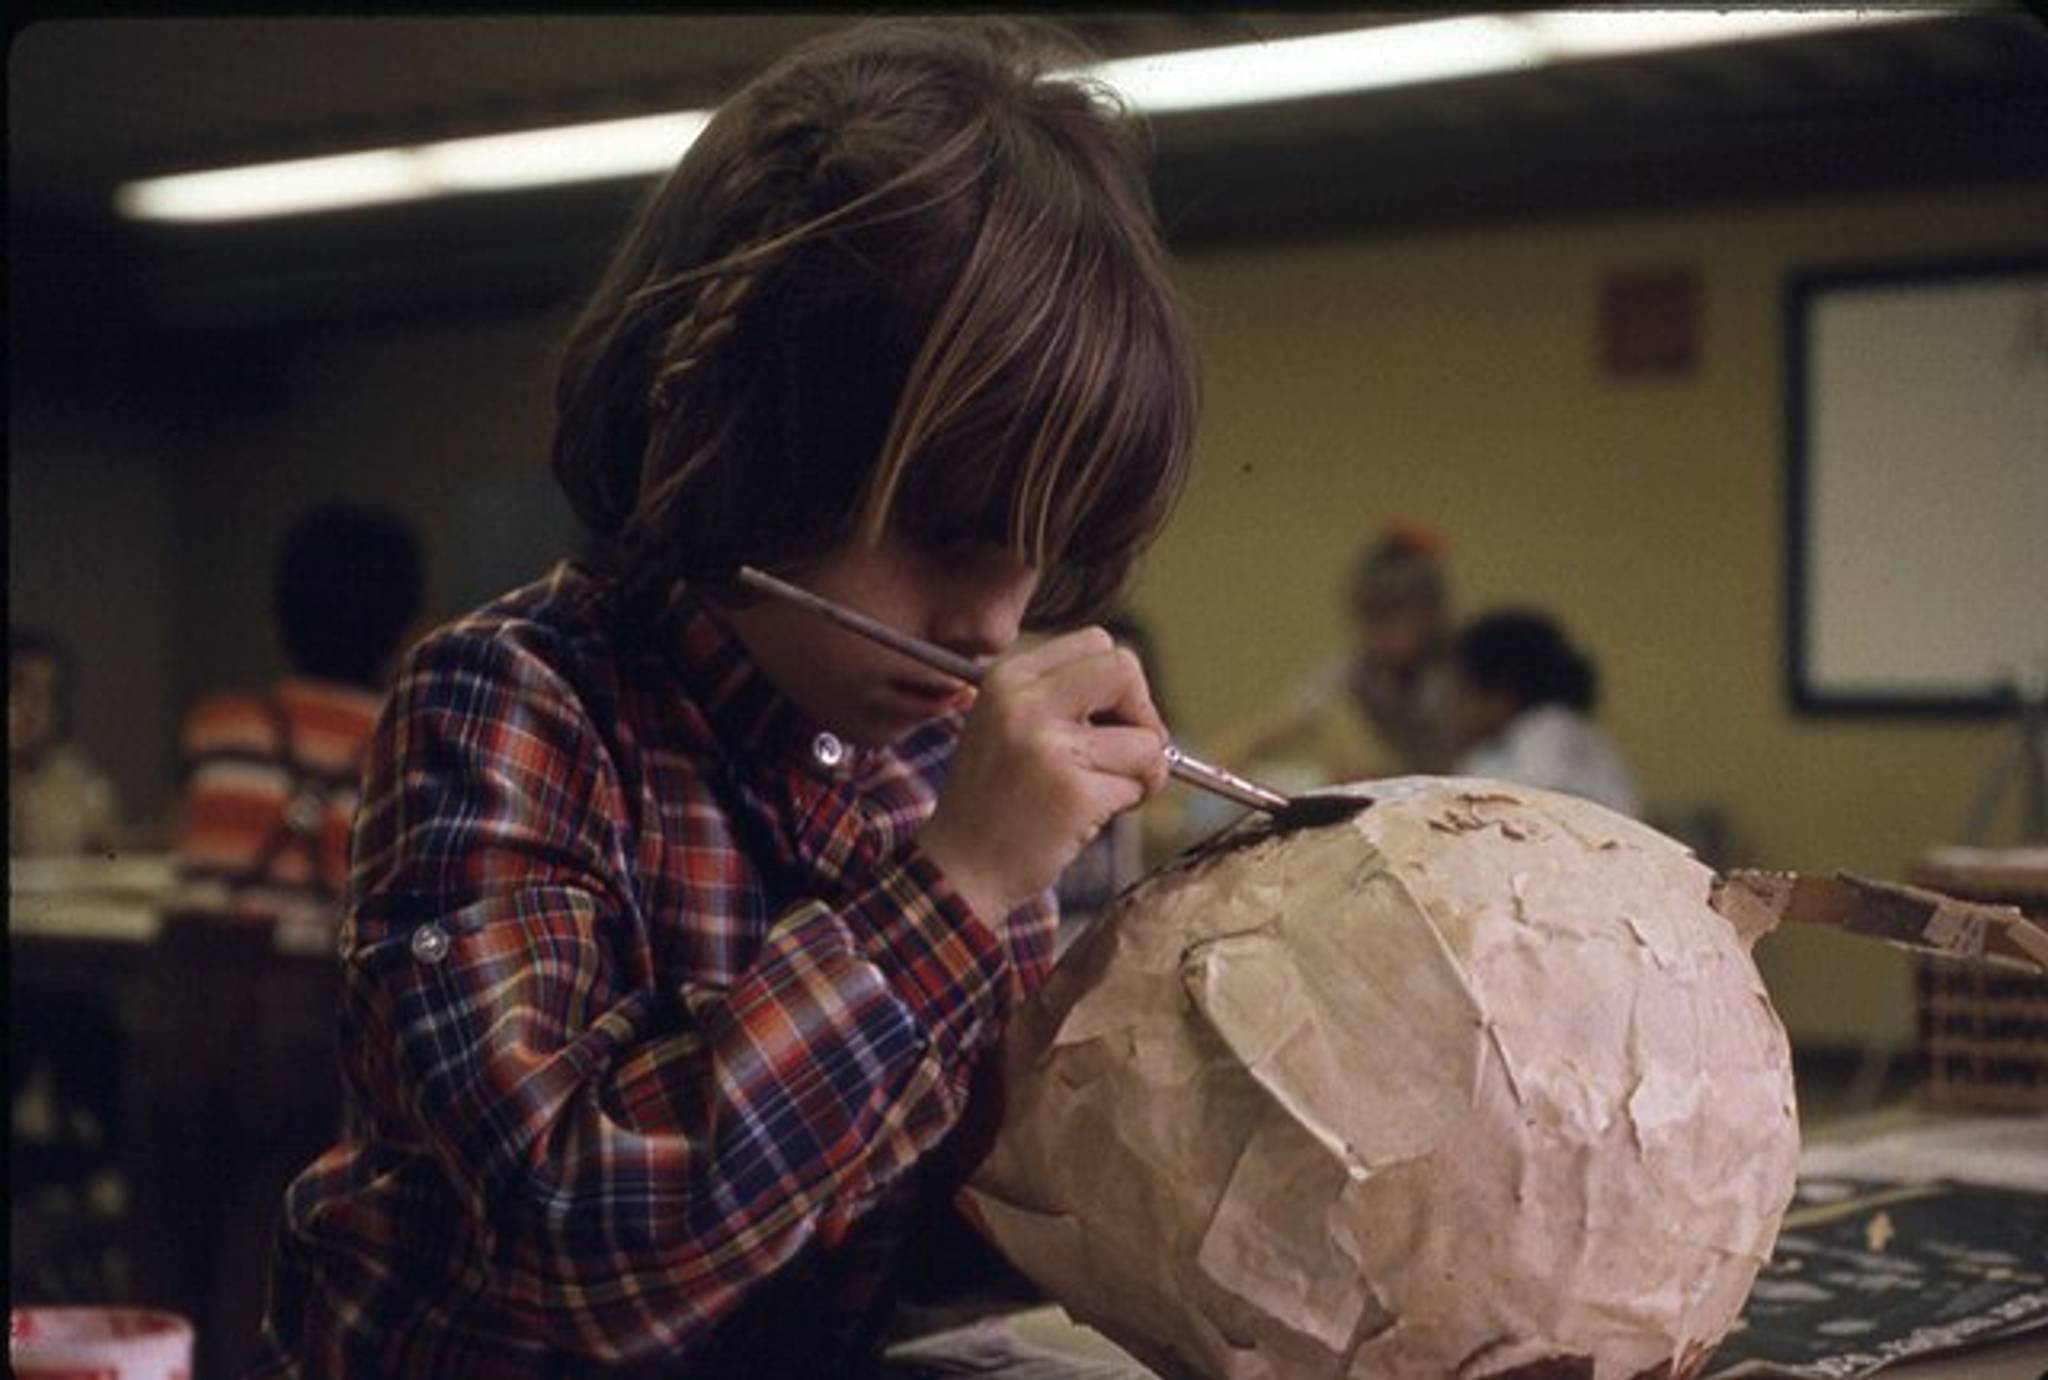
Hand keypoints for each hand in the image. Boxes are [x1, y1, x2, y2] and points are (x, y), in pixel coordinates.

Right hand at [918, 628, 1167, 920]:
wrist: (959, 868)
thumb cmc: (995, 799)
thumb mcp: (1008, 724)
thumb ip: (1062, 697)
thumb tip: (1138, 693)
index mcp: (1007, 678)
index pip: (1098, 643)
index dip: (1120, 683)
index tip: (1111, 719)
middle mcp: (1024, 702)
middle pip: (1126, 670)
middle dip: (1143, 715)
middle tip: (1128, 754)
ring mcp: (1048, 747)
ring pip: (1145, 738)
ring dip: (1140, 772)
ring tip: (1099, 793)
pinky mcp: (1073, 793)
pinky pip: (1137, 785)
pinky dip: (1126, 804)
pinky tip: (1086, 817)